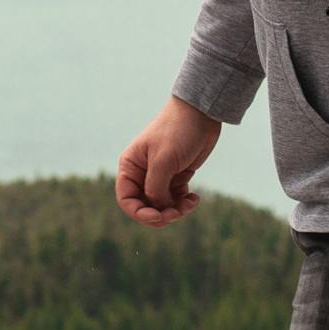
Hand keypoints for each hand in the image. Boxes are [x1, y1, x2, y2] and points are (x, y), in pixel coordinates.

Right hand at [115, 97, 220, 226]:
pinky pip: (176, 199)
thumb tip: (158, 210)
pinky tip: (194, 198)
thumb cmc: (178, 131)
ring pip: (162, 205)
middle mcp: (142, 173)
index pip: (126, 200)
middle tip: (176, 213)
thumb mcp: (163, 161)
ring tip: (189, 204)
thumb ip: (155, 188)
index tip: (158, 216)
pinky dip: (184, 203)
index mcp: (131, 166)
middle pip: (145, 206)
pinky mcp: (177, 176)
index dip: (140, 213)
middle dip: (160, 214)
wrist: (202, 113)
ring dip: (175, 210)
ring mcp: (160, 176)